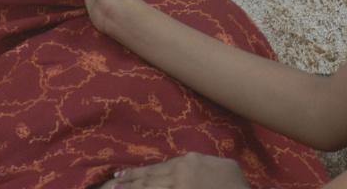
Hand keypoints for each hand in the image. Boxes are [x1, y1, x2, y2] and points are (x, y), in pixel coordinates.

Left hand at [110, 153, 250, 188]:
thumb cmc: (235, 181)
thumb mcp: (219, 163)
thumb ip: (201, 162)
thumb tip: (189, 163)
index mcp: (188, 162)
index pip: (157, 168)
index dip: (138, 172)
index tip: (122, 174)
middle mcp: (180, 175)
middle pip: (149, 180)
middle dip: (129, 182)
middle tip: (112, 184)